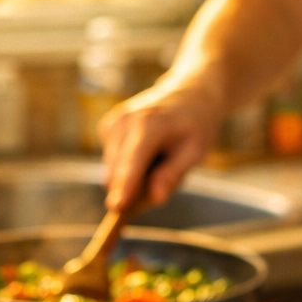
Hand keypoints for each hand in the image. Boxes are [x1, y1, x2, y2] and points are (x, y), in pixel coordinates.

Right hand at [98, 76, 224, 210]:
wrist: (188, 94)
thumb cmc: (195, 125)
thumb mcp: (195, 152)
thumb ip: (172, 175)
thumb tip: (155, 199)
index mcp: (149, 125)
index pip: (133, 161)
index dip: (125, 186)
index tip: (116, 207)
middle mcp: (124, 121)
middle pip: (117, 172)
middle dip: (134, 190)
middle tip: (165, 184)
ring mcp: (112, 123)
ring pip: (112, 172)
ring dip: (133, 179)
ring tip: (160, 160)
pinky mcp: (106, 128)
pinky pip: (112, 164)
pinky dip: (128, 167)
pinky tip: (148, 153)